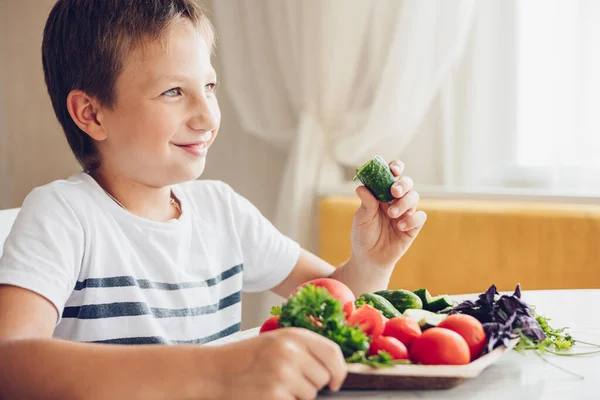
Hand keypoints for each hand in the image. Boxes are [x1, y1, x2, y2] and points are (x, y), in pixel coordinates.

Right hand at [220, 328, 347, 399]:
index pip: (333, 353)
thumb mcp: (275, 342)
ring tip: (273, 387)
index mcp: (293, 336)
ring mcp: (282, 374)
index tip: (335, 382)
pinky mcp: (274, 395)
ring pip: (310, 395)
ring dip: (296, 397)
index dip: (339, 371)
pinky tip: (267, 396)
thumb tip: (334, 371)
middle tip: (286, 382)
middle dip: (311, 385)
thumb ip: (303, 350)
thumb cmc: (245, 359)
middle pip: (323, 378)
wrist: (213, 372)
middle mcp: (290, 352)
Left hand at [351, 160, 426, 269]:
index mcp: (382, 194)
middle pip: (407, 183)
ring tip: (392, 215)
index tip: (394, 169)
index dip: (395, 168)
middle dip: (402, 184)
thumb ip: (366, 203)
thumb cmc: (363, 235)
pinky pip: (420, 217)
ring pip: (414, 197)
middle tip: (394, 192)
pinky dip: (412, 219)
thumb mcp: (361, 218)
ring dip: (404, 203)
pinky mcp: (413, 227)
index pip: (391, 176)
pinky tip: (400, 226)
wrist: (369, 258)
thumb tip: (362, 187)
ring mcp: (406, 213)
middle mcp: (395, 200)